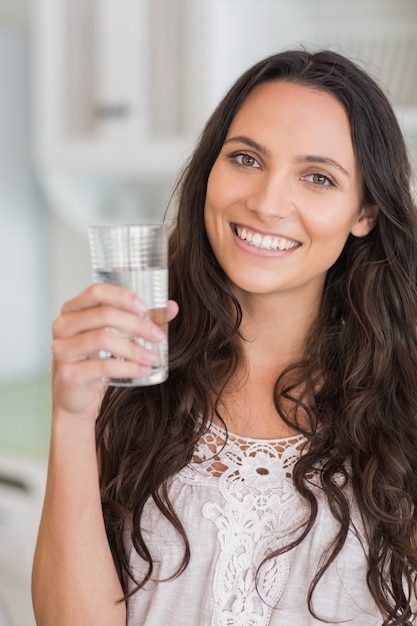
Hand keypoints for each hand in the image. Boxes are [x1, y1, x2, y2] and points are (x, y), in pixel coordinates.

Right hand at [51, 283, 178, 419]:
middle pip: (104, 314)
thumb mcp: (115, 337)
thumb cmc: (95, 362)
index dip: (123, 296)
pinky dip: (128, 367)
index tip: (145, 308)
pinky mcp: (68, 373)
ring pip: (103, 338)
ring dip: (134, 348)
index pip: (97, 291)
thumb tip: (171, 307)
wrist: (76, 400)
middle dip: (137, 324)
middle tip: (158, 336)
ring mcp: (62, 349)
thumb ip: (140, 320)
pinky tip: (142, 370)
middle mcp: (63, 326)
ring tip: (153, 357)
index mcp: (73, 310)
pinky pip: (103, 366)